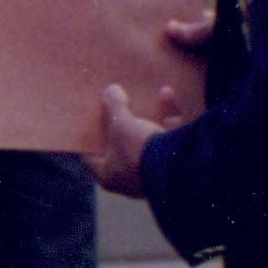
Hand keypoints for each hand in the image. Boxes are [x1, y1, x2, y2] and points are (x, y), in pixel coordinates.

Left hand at [85, 79, 187, 198]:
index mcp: (108, 175)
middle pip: (121, 147)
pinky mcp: (178, 161)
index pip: (91, 156)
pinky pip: (170, 136)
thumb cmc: (138, 150)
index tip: (87, 121)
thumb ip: (114, 107)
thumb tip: (110, 90)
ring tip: (140, 97)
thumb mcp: (120, 125)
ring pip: (148, 140)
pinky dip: (168, 115)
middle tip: (114, 106)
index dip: (89, 138)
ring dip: (146, 117)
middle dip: (120, 126)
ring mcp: (155, 171)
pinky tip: (166, 92)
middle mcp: (131, 178)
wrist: (180, 167)